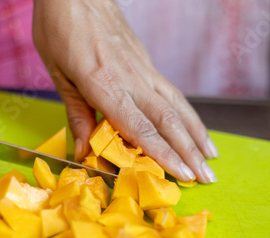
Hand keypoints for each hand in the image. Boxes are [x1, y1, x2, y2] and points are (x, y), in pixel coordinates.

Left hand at [32, 0, 217, 182]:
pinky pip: (172, 93)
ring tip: (212, 157)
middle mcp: (132, 79)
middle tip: (207, 178)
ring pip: (177, 106)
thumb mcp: (58, 73)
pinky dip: (188, 114)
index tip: (183, 175)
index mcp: (105, 85)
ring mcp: (143, 69)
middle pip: (168, 120)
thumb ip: (76, 114)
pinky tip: (195, 127)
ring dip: (196, 134)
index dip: (164, 154)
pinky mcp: (147, 63)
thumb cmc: (60, 28)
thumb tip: (83, 152)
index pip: (141, 127)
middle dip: (189, 152)